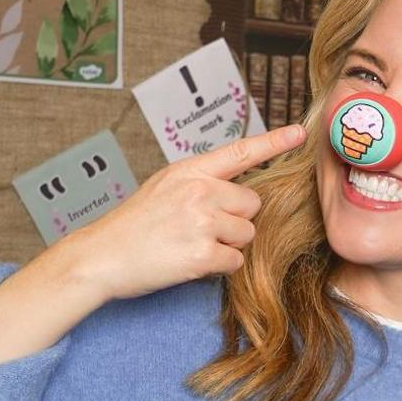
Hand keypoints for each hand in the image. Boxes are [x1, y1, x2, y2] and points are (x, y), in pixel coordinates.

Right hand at [47, 124, 308, 303]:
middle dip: (235, 219)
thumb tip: (237, 192)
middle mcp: (199, 191)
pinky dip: (219, 267)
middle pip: (252, 204)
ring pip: (247, 234)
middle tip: (200, 228)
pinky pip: (235, 261)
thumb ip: (200, 182)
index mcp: (190, 171)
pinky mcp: (201, 254)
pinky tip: (191, 261)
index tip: (300, 133)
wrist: (100, 256)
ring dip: (228, 245)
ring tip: (192, 245)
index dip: (274, 142)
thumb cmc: (133, 225)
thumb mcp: (164, 187)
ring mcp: (201, 222)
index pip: (241, 152)